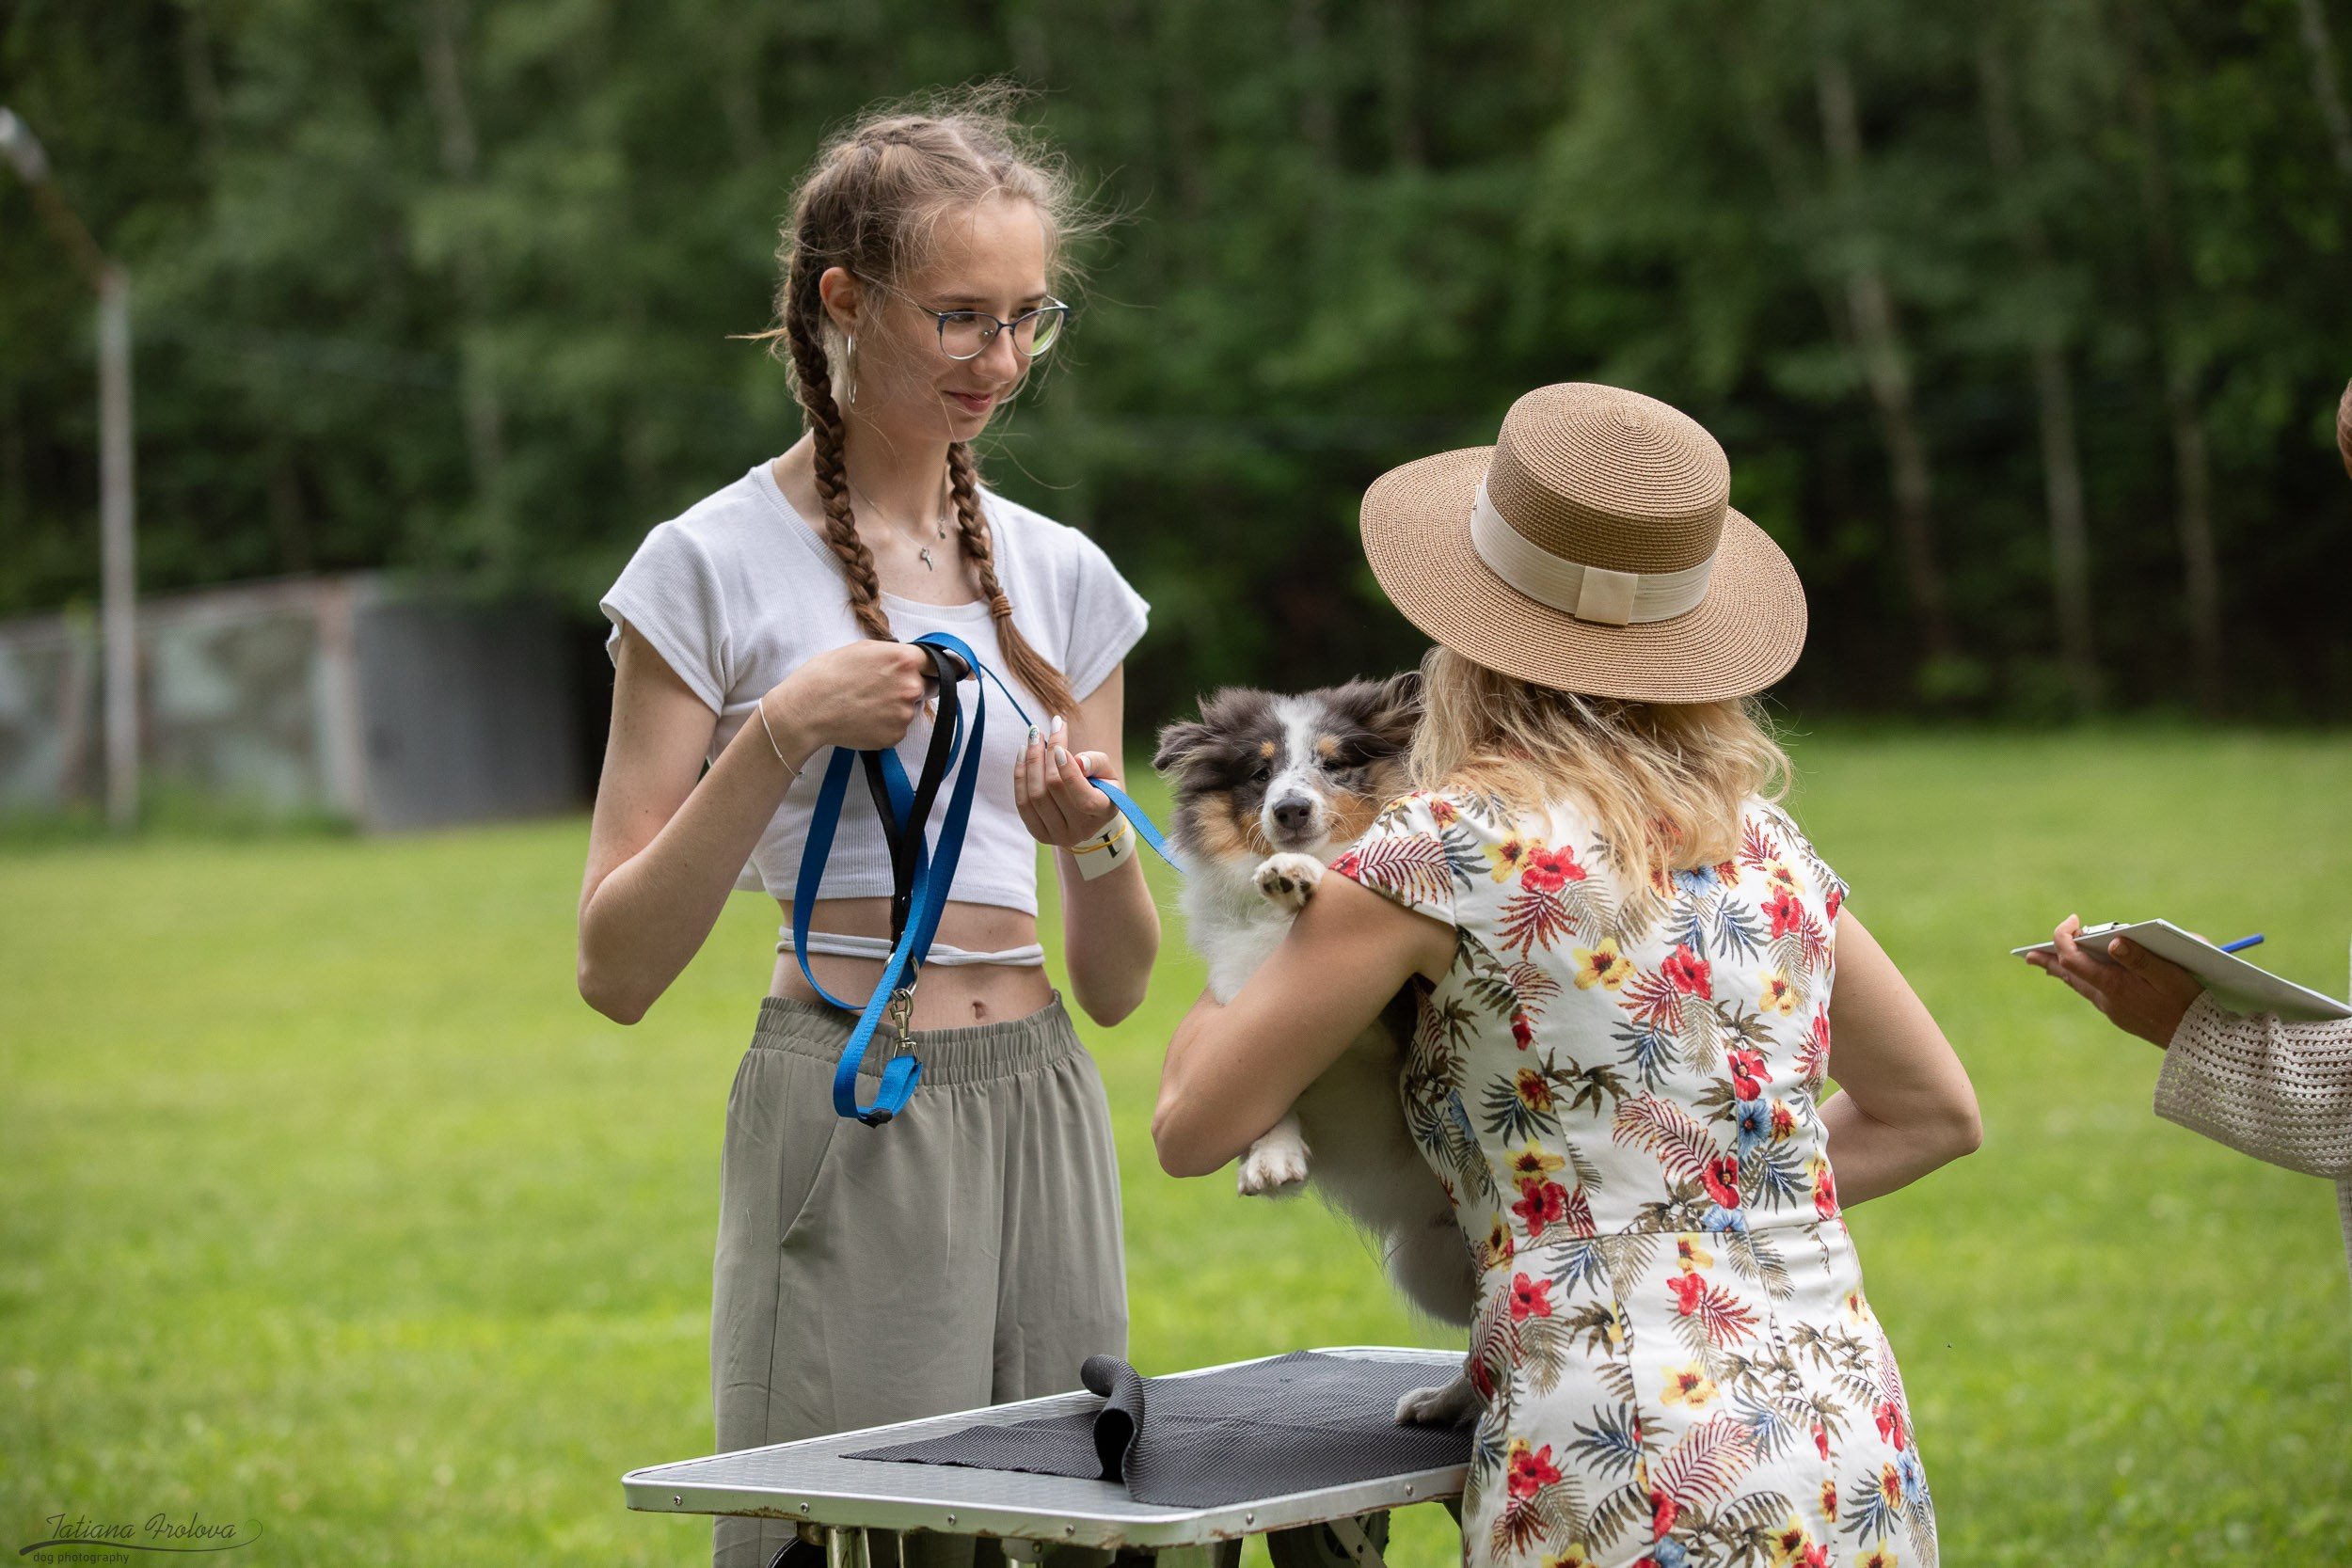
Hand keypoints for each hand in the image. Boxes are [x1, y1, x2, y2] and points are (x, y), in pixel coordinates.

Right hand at [764, 641, 931, 756]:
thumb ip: (895, 653)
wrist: (807, 709)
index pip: (940, 662)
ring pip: (913, 708)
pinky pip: (900, 727)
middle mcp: (911, 686)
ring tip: (867, 703)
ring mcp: (905, 714)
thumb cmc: (828, 674)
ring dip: (898, 706)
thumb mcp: (863, 649)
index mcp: (905, 659)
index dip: (934, 667)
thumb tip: (913, 660)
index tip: (939, 672)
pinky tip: (865, 718)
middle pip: (931, 686)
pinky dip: (887, 724)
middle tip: (885, 687)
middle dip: (915, 686)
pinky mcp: (896, 735)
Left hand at [1015, 712, 1120, 847]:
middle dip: (1044, 757)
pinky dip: (1020, 776)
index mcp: (1103, 813)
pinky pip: (1023, 804)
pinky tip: (1022, 754)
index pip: (1084, 798)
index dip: (1069, 772)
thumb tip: (1076, 760)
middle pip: (1053, 790)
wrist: (1088, 816)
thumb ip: (1097, 762)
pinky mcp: (1039, 833)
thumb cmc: (1099, 787)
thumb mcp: (1107, 772)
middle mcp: (1080, 830)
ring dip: (1030, 762)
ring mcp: (1057, 835)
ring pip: (1035, 796)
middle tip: (1039, 731)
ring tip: (1032, 737)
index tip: (1058, 747)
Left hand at [2022, 913, 2206, 1047]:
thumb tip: (2115, 941)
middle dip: (2050, 960)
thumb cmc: (2187, 1004)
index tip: (2073, 920)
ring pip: (2080, 986)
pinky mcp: (2121, 1016)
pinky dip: (2085, 980)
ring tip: (2049, 963)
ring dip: (2066, 971)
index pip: (2071, 957)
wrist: (2198, 1041)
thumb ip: (2141, 958)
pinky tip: (2087, 976)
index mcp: (2113, 985)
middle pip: (2068, 974)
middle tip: (2029, 954)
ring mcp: (2112, 1010)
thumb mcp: (2169, 976)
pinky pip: (2095, 994)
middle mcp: (2106, 999)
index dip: (2064, 936)